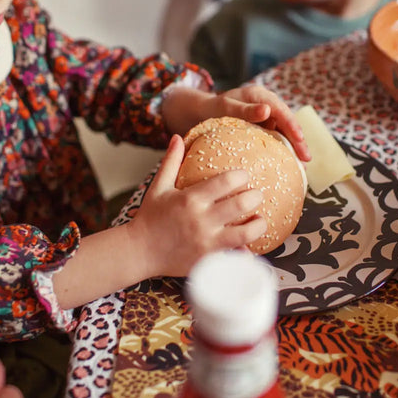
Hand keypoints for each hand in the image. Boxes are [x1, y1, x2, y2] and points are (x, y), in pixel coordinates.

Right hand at [133, 134, 266, 276]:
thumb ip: (171, 162)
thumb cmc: (150, 218)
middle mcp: (201, 219)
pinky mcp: (208, 260)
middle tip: (257, 195)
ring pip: (246, 233)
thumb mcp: (158, 187)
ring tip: (259, 219)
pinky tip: (248, 245)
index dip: (241, 176)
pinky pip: (236, 256)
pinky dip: (246, 252)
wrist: (139, 252)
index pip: (227, 181)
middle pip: (242, 204)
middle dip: (255, 196)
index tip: (244, 177)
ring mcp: (207, 242)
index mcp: (191, 198)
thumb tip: (177, 137)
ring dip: (258, 224)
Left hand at [162, 85, 310, 160]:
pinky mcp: (262, 131)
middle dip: (298, 142)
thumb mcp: (224, 107)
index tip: (299, 139)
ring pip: (284, 134)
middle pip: (287, 124)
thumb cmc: (210, 109)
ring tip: (301, 168)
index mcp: (260, 96)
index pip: (282, 111)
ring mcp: (266, 120)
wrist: (198, 114)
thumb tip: (267, 110)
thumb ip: (245, 110)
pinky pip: (275, 141)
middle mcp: (266, 106)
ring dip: (292, 150)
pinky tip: (286, 168)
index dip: (292, 126)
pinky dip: (281, 153)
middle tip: (306, 160)